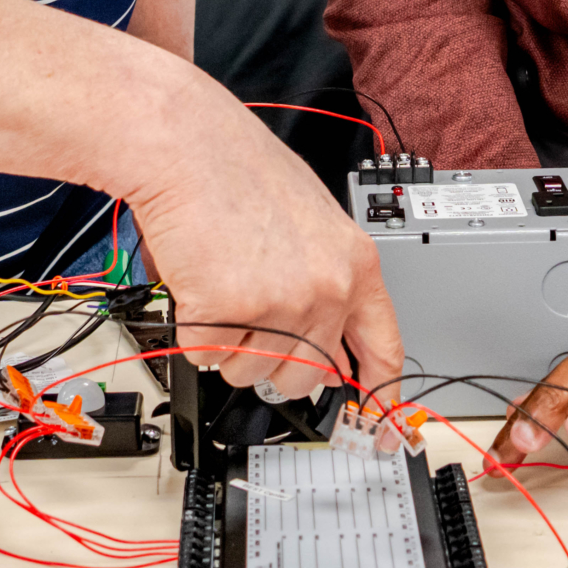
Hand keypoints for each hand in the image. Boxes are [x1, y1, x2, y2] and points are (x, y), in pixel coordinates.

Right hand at [118, 69, 402, 402]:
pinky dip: (189, 328)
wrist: (184, 144)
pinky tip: (196, 280)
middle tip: (247, 314)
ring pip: (247, 372)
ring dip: (224, 342)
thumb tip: (320, 346)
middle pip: (303, 377)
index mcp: (355, 264)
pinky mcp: (226, 310)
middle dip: (269, 359)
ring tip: (220, 281)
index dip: (379, 396)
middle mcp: (325, 288)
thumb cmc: (237, 169)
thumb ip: (324, 283)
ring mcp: (278, 302)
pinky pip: (203, 355)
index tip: (376, 423)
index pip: (384, 350)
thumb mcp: (311, 222)